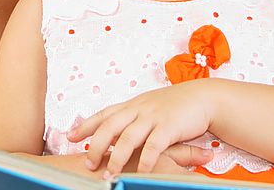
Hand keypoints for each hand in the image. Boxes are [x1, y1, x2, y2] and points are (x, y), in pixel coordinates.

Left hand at [68, 80, 214, 175]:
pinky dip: (145, 161)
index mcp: (133, 104)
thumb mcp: (150, 106)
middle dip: (96, 146)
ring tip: (109, 175)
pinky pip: (153, 146)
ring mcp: (153, 117)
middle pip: (110, 126)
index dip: (86, 125)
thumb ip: (133, 117)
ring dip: (116, 158)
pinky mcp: (169, 127)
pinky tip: (140, 173)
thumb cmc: (177, 105)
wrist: (203, 97)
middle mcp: (139, 109)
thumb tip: (115, 133)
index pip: (105, 114)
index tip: (70, 136)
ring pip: (127, 138)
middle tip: (88, 163)